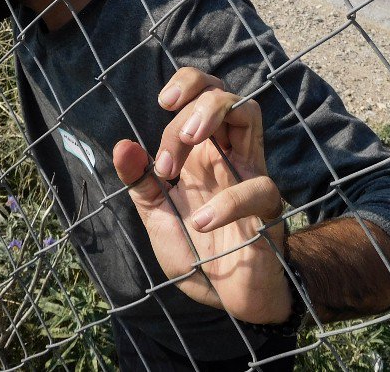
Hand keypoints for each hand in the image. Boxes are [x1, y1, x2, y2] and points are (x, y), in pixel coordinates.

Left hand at [112, 67, 291, 324]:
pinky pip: (258, 186)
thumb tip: (122, 146)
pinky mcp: (266, 203)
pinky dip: (227, 201)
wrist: (227, 297)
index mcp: (200, 151)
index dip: (182, 94)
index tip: (162, 125)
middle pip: (223, 92)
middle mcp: (226, 152)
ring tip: (189, 142)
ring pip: (249, 111)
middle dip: (193, 101)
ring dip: (214, 114)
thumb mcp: (157, 216)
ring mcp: (249, 172)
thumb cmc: (196, 252)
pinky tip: (202, 223)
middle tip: (173, 145)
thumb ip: (140, 182)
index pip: (199, 95)